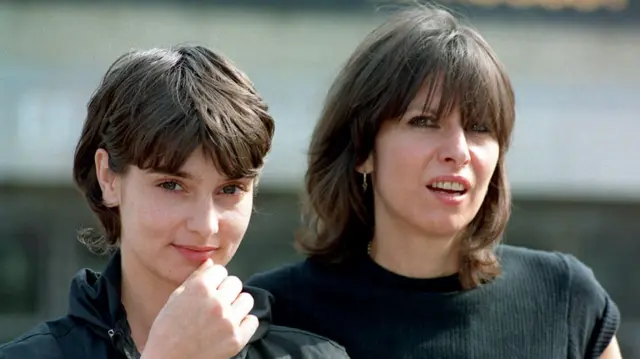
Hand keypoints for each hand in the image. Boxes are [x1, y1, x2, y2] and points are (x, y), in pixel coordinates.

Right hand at [142, 259, 257, 358]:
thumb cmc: (167, 330)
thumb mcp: (175, 298)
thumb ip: (195, 278)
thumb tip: (210, 262)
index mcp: (199, 288)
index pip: (220, 270)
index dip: (215, 280)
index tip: (209, 290)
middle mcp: (216, 301)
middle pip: (235, 283)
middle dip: (226, 291)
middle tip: (216, 304)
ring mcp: (228, 320)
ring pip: (247, 300)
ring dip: (237, 305)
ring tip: (224, 315)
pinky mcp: (237, 338)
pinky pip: (253, 320)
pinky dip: (244, 323)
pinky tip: (231, 327)